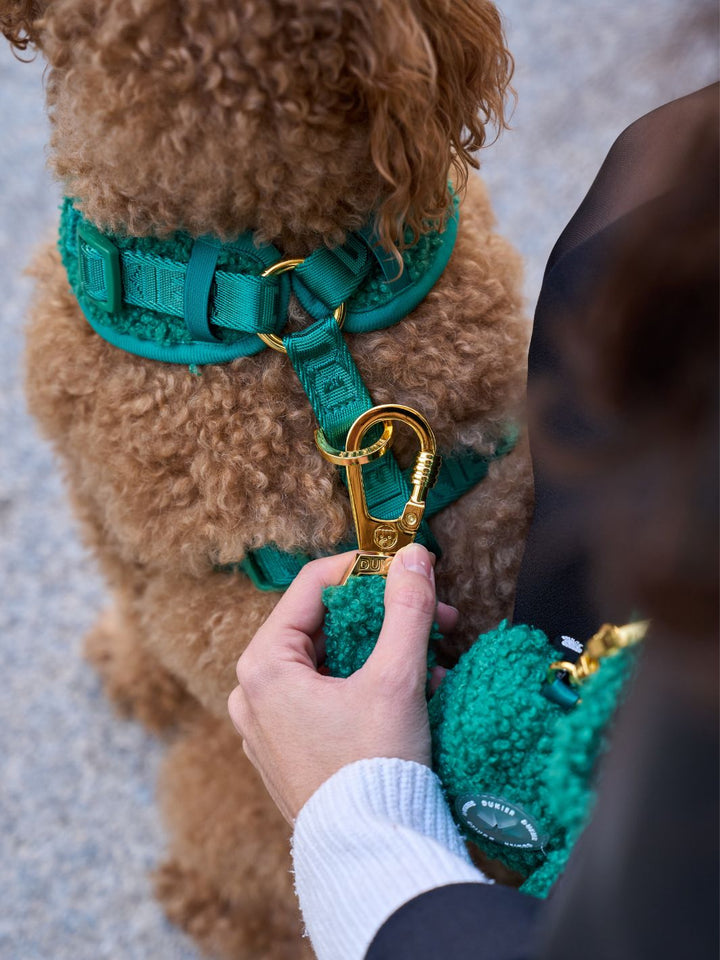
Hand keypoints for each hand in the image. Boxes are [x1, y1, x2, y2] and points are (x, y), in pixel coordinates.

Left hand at [227, 543, 455, 822]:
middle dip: (386, 617)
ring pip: (330, 662)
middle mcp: (254, 692)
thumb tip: (414, 554)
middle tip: (436, 618)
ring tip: (436, 663)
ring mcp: (268, 726)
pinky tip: (415, 695)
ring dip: (385, 653)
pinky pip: (327, 698)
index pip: (313, 585)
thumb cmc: (372, 768)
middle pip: (324, 625)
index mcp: (263, 665)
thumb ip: (405, 608)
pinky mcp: (289, 752)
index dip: (365, 567)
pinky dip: (369, 686)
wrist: (370, 859)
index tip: (408, 567)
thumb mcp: (395, 679)